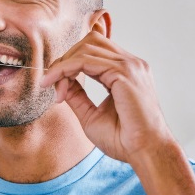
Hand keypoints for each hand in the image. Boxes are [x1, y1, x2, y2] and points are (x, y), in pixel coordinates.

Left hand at [39, 26, 174, 163]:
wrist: (145, 152)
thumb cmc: (124, 139)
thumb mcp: (91, 114)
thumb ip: (77, 96)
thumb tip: (60, 82)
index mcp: (126, 71)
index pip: (93, 49)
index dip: (69, 62)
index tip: (53, 85)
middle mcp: (130, 64)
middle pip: (89, 41)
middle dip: (65, 59)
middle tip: (50, 83)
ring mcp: (130, 66)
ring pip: (86, 47)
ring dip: (63, 64)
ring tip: (51, 84)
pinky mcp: (124, 73)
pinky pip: (86, 60)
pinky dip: (66, 69)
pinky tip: (58, 86)